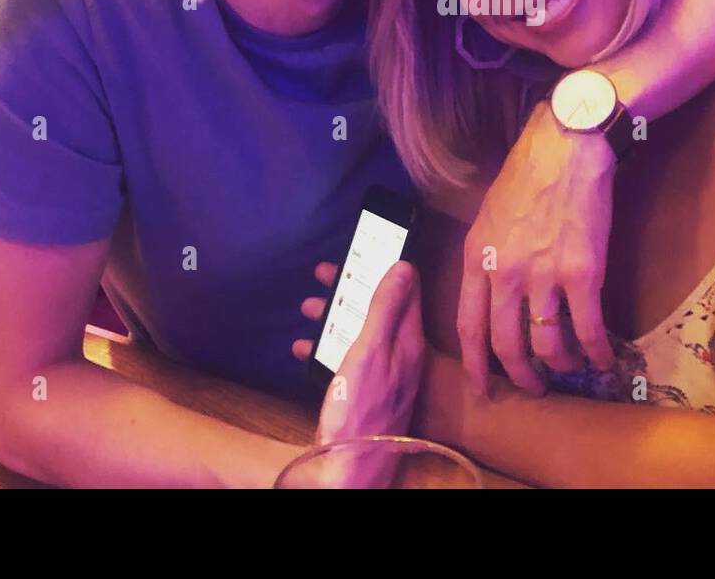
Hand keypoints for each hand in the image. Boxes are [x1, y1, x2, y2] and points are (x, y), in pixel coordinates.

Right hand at [292, 261, 425, 446]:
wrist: (349, 467)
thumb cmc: (358, 409)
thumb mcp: (370, 350)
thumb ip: (386, 309)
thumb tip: (405, 266)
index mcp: (409, 341)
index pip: (407, 290)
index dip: (386, 264)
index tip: (366, 246)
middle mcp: (402, 356)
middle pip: (380, 309)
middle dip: (353, 288)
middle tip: (326, 274)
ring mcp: (385, 375)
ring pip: (362, 331)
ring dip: (335, 315)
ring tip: (309, 306)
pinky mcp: (368, 392)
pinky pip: (350, 357)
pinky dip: (329, 346)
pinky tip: (305, 347)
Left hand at [457, 101, 616, 395]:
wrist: (568, 146)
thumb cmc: (529, 173)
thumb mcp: (488, 214)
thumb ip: (487, 256)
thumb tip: (491, 292)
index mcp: (477, 257)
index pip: (468, 325)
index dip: (476, 363)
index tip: (482, 386)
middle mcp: (504, 273)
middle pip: (505, 345)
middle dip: (521, 375)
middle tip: (534, 387)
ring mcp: (544, 275)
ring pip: (547, 345)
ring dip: (560, 365)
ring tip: (570, 368)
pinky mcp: (583, 273)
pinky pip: (589, 329)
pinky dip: (597, 351)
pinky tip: (604, 358)